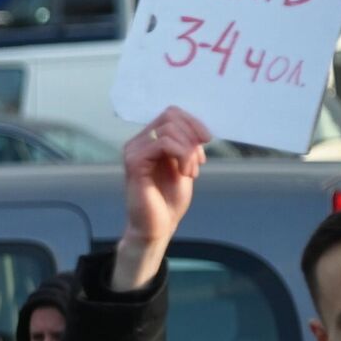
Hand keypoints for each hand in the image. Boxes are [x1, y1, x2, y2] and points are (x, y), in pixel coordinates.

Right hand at [113, 106, 210, 291]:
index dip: (192, 122)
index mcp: (148, 140)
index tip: (207, 140)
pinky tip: (186, 173)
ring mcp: (134, 151)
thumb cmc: (168, 200)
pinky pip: (163, 144)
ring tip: (192, 171)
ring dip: (189, 150)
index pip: (170, 113)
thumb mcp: (184, 166)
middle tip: (199, 160)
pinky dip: (182, 155)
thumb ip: (186, 146)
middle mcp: (138, 142)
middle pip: (171, 117)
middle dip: (192, 136)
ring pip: (169, 129)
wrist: (157, 227)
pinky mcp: (135, 163)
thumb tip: (197, 129)